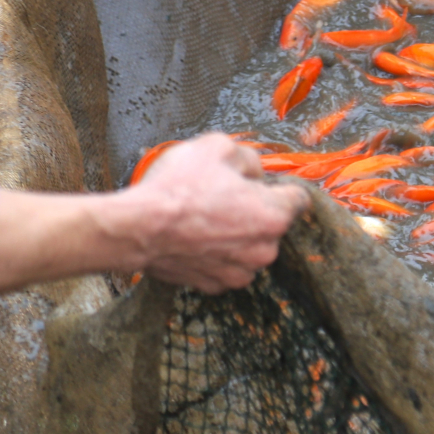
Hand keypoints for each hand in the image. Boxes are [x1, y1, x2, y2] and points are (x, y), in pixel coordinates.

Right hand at [129, 133, 305, 291]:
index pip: (298, 199)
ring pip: (248, 248)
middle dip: (253, 211)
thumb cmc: (178, 188)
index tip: (261, 184)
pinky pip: (225, 266)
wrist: (135, 228)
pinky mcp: (214, 286)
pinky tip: (194, 239)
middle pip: (271, 225)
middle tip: (221, 198)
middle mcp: (263, 250)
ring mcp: (239, 272)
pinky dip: (214, 255)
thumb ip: (248, 158)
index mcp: (273, 217)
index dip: (278, 186)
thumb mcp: (218, 147)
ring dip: (235, 236)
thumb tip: (255, 172)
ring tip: (204, 219)